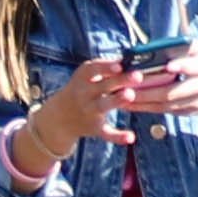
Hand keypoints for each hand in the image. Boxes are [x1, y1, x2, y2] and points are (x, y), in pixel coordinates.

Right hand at [5, 52, 131, 181]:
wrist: (60, 118)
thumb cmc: (82, 90)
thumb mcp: (86, 76)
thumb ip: (106, 69)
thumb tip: (131, 58)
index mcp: (82, 78)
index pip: (93, 69)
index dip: (106, 67)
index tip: (120, 65)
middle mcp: (84, 94)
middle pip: (102, 86)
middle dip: (119, 80)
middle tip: (137, 76)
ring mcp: (89, 111)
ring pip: (103, 106)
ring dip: (116, 101)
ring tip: (130, 95)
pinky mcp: (95, 128)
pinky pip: (106, 133)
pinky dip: (117, 137)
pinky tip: (130, 137)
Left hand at [113, 49, 197, 142]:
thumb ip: (183, 47)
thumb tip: (156, 46)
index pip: (193, 67)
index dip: (182, 66)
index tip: (167, 66)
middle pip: (173, 92)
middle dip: (149, 91)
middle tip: (127, 87)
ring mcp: (195, 103)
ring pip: (166, 105)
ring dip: (143, 103)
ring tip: (123, 97)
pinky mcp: (189, 112)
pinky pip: (165, 111)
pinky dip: (147, 109)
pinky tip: (131, 105)